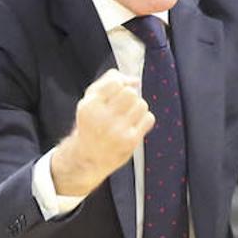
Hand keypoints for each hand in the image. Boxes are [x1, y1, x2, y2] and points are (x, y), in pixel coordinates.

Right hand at [51, 69, 154, 196]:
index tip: (116, 93)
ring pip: (142, 104)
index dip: (120, 85)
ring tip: (128, 117)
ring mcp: (117, 130)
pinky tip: (134, 126)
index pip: (115, 83)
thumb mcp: (90, 100)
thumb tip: (134, 80)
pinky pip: (149, 118)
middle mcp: (102, 118)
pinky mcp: (130, 141)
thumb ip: (108, 82)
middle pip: (130, 93)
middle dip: (130, 97)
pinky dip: (144, 120)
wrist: (88, 157)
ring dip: (138, 108)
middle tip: (123, 107)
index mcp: (90, 105)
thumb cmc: (91, 124)